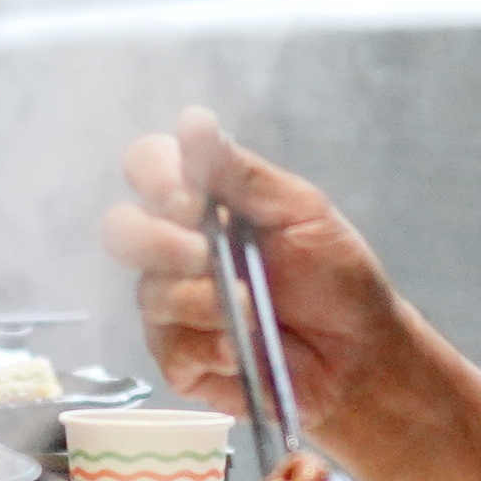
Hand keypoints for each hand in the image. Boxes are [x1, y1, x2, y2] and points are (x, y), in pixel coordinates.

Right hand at [97, 111, 415, 452]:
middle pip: (120, 229)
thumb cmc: (336, 276)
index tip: (193, 198)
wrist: (360, 353)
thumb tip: (192, 122)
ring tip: (254, 310)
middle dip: (159, 242)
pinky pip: (170, 348)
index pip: (147, 165)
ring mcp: (172, 304)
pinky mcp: (179, 357)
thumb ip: (243, 174)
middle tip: (206, 255)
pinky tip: (242, 348)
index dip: (156, 175)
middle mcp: (174, 247)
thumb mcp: (302, 212)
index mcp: (201, 199)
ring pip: (150, 293)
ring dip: (202, 301)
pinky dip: (210, 345)